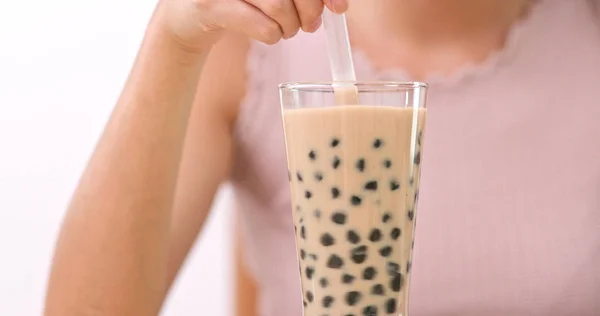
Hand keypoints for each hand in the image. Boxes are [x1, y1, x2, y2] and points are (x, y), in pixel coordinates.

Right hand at [157, 0, 348, 49]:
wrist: (187, 17)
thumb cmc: (236, 1)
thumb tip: (338, 4)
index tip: (338, 7)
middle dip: (310, 10)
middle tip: (310, 25)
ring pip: (279, 5)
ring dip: (290, 27)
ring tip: (286, 30)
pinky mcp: (211, 5)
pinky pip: (261, 25)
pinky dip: (273, 36)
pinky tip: (270, 35)